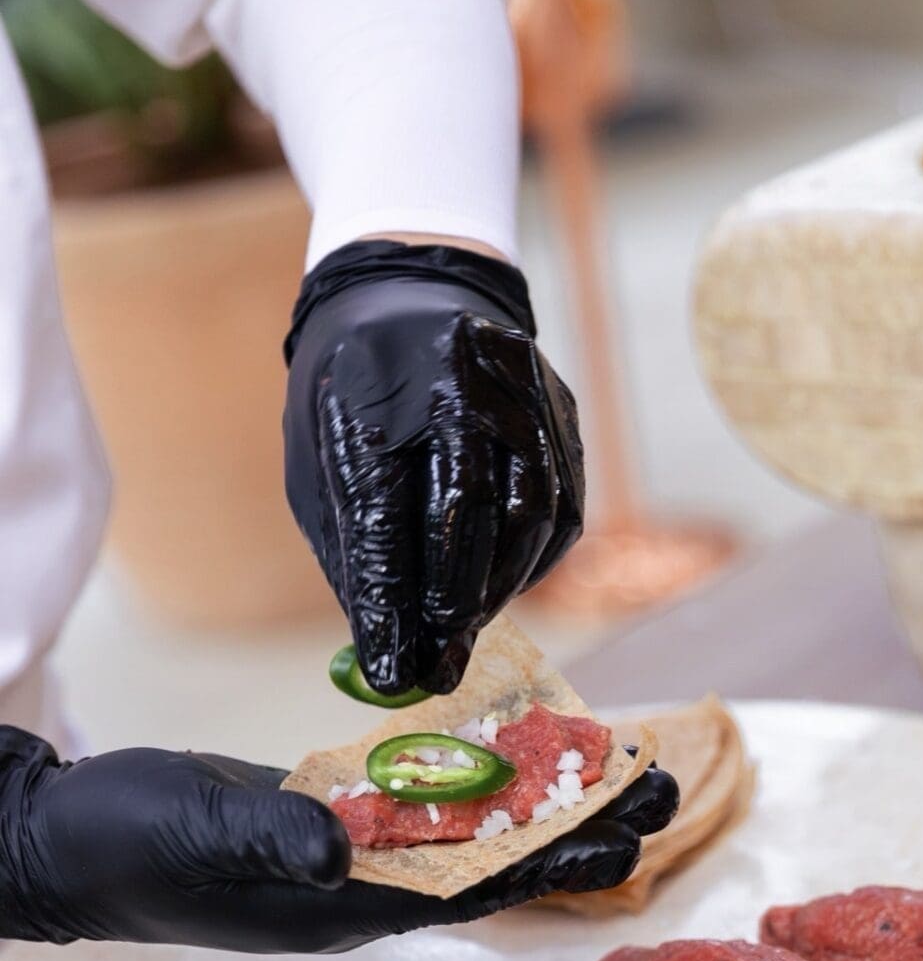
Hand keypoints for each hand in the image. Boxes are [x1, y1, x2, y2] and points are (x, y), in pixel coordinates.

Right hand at [0, 730, 676, 953]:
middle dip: (577, 829)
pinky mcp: (334, 814)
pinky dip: (476, 770)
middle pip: (494, 860)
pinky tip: (522, 741)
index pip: (475, 891)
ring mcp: (351, 854)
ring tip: (618, 758)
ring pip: (468, 826)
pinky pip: (424, 797)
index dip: (553, 865)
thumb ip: (272, 840)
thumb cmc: (128, 845)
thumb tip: (347, 849)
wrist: (71, 838)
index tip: (628, 836)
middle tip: (661, 788)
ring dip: (543, 795)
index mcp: (347, 909)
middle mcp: (366, 889)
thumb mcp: (199, 833)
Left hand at [283, 240, 583, 698]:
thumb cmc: (354, 395)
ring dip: (499, 588)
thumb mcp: (323, 462)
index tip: (392, 670)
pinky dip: (531, 561)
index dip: (389, 600)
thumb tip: (385, 652)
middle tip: (438, 664)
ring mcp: (518, 388)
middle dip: (452, 603)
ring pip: (528, 509)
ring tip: (465, 631)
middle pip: (466, 507)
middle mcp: (453, 377)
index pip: (381, 509)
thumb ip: (352, 552)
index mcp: (369, 387)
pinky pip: (561, 505)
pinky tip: (501, 587)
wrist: (413, 290)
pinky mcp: (560, 409)